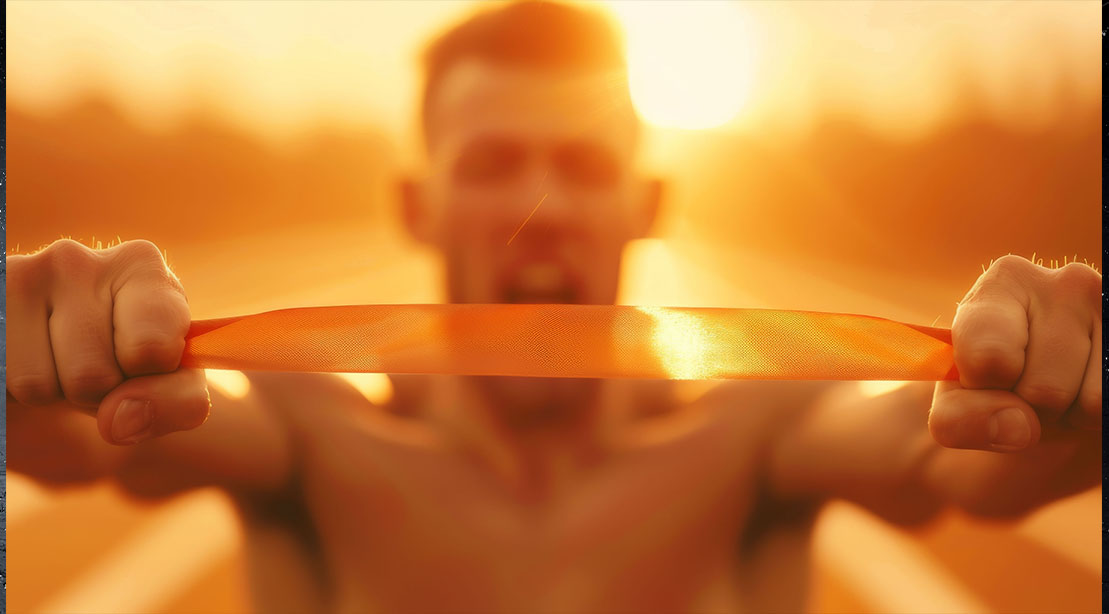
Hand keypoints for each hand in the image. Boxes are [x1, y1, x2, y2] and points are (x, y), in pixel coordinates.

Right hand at [7, 239, 209, 444]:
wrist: (73, 366)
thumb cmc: (135, 367)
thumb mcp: (179, 386)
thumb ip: (179, 403)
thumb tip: (119, 419)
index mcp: (138, 265)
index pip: (151, 347)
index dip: (151, 378)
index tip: (148, 361)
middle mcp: (74, 258)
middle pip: (92, 376)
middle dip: (98, 394)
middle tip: (97, 368)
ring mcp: (16, 278)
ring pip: (36, 385)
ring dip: (52, 394)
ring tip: (60, 363)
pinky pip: (3, 384)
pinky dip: (15, 394)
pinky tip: (27, 361)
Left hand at [928, 255, 1100, 451]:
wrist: (1040, 397)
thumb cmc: (991, 390)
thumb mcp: (953, 405)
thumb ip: (957, 419)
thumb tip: (1019, 428)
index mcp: (1004, 283)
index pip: (991, 357)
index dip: (983, 389)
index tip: (982, 377)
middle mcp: (1065, 282)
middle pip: (1043, 389)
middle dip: (1030, 409)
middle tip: (1027, 389)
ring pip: (1090, 402)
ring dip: (1069, 416)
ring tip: (1059, 389)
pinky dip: (1096, 419)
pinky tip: (1085, 389)